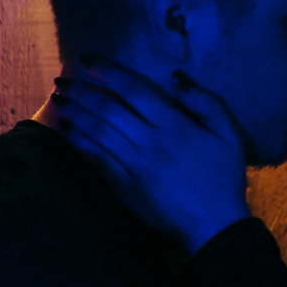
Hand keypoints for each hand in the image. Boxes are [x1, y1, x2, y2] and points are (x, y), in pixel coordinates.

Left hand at [53, 58, 250, 253]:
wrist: (213, 226)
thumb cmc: (223, 178)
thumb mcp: (228, 135)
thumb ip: (206, 103)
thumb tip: (177, 79)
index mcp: (173, 125)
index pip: (133, 89)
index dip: (107, 72)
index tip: (86, 60)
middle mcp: (148, 141)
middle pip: (107, 109)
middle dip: (81, 91)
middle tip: (61, 79)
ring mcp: (133, 165)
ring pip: (97, 132)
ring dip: (75, 113)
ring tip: (58, 100)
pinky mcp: (124, 186)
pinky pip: (96, 160)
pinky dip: (80, 143)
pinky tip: (68, 131)